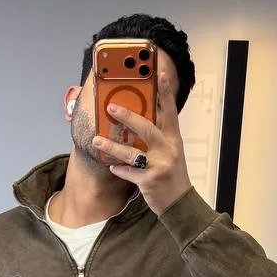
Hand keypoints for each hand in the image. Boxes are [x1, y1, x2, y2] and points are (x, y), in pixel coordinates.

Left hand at [92, 70, 191, 215]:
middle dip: (127, 116)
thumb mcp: (170, 151)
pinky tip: (110, 166)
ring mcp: (159, 165)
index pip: (169, 111)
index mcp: (173, 139)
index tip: (159, 73)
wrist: (180, 203)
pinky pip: (129, 172)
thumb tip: (135, 119)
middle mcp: (168, 149)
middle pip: (147, 128)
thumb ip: (156, 136)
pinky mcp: (150, 181)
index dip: (165, 92)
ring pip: (132, 152)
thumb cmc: (171, 174)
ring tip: (97, 141)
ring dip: (112, 146)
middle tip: (110, 107)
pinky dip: (118, 169)